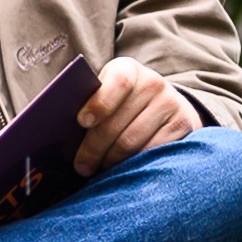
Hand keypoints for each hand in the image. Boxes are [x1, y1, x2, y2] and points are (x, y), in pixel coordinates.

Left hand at [74, 58, 199, 174]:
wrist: (165, 104)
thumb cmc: (121, 104)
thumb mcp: (105, 95)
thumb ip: (86, 105)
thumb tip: (59, 131)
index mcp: (126, 69)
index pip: (117, 82)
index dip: (99, 103)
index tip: (82, 122)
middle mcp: (152, 82)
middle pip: (118, 122)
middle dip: (94, 148)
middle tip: (81, 166)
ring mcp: (170, 103)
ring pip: (132, 142)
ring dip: (110, 161)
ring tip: (97, 171)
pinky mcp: (182, 125)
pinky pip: (151, 152)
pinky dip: (133, 165)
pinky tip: (121, 172)